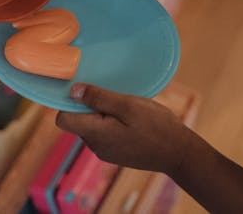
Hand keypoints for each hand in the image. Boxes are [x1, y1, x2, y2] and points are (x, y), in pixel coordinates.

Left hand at [56, 83, 193, 173]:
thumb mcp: (127, 105)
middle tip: (113, 96)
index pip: (63, 120)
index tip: (84, 90)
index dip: (68, 103)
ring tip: (125, 108)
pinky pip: (103, 134)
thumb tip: (73, 91)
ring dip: (102, 114)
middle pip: (77, 121)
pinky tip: (130, 120)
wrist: (179, 153)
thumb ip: (98, 98)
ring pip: (91, 127)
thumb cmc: (156, 126)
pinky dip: (110, 123)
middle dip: (89, 106)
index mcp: (95, 134)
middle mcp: (95, 146)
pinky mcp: (115, 153)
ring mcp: (105, 152)